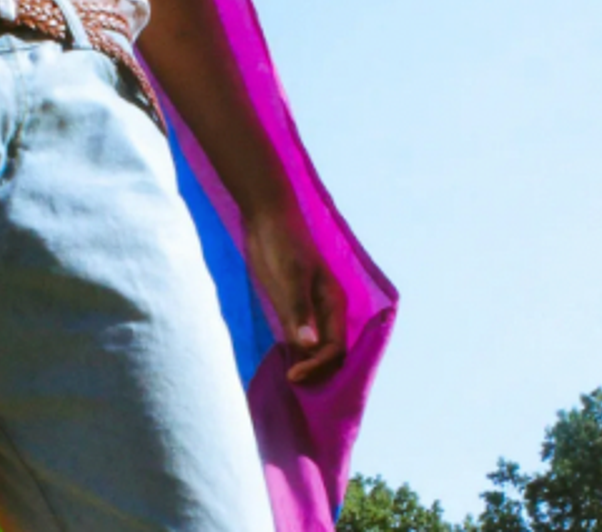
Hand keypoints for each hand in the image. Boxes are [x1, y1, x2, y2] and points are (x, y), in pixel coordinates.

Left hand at [241, 197, 348, 385]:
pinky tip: (282, 362)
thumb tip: (309, 347)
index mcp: (333, 304)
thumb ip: (298, 311)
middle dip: (316, 372)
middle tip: (291, 385)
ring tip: (288, 382)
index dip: (317, 366)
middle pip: (330, 353)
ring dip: (306, 365)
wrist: (267, 217)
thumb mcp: (290, 276)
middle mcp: (325, 310)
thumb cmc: (281, 244)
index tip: (293, 377)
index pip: (335, 348)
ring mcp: (309, 308)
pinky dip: (295, 353)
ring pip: (315, 347)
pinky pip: (300, 337)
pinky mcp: (292, 305)